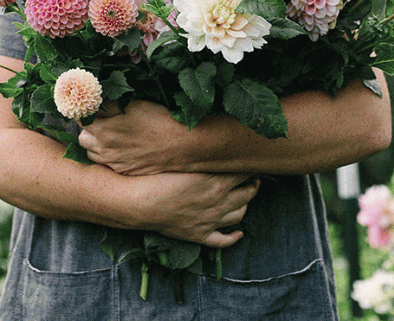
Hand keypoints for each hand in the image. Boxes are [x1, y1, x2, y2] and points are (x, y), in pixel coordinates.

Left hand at [79, 100, 196, 175]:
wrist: (183, 146)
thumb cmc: (160, 121)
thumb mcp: (133, 105)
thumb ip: (108, 104)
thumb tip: (95, 101)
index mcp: (103, 131)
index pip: (79, 118)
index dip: (84, 111)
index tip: (90, 107)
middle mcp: (104, 150)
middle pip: (83, 137)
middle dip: (89, 128)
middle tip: (102, 120)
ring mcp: (114, 163)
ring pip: (92, 153)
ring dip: (96, 143)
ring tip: (111, 135)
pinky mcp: (124, 171)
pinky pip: (107, 164)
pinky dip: (108, 155)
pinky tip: (122, 147)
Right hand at [131, 172, 259, 247]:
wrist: (140, 203)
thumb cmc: (157, 178)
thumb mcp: (184, 164)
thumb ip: (204, 160)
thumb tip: (218, 152)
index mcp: (216, 183)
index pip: (243, 174)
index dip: (248, 167)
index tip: (249, 162)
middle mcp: (218, 203)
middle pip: (246, 194)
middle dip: (253, 185)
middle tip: (253, 179)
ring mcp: (211, 221)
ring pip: (239, 215)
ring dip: (246, 206)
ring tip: (245, 199)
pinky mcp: (200, 235)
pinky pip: (223, 240)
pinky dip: (234, 237)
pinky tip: (238, 233)